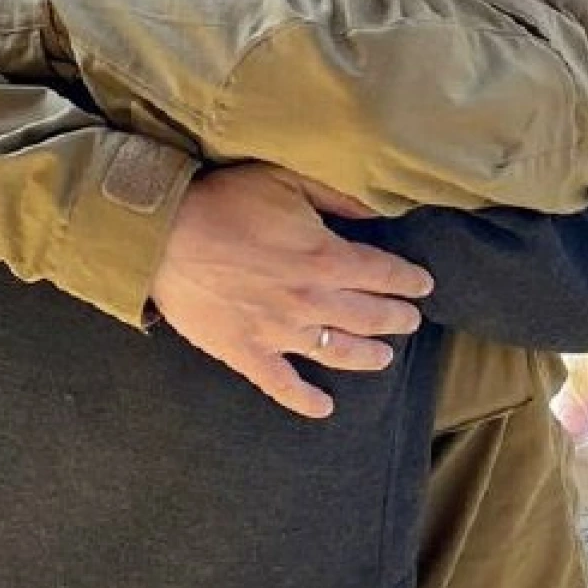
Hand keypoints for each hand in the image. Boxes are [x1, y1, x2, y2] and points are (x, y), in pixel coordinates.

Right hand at [151, 163, 433, 419]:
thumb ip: (335, 195)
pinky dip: (306, 401)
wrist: (164, 237)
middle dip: (396, 318)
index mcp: (325, 258)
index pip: (383, 273)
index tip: (423, 285)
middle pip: (370, 315)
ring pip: (338, 352)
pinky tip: (324, 408)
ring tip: (383, 358)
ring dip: (367, 356)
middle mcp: (312, 301)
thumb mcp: (286, 180)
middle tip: (410, 320)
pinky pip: (283, 385)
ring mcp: (280, 332)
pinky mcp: (247, 353)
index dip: (408, 280)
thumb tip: (375, 210)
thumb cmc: (224, 201)